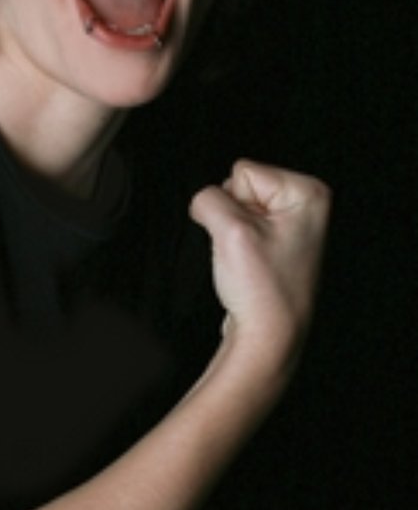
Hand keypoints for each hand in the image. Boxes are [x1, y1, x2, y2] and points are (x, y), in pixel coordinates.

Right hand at [189, 160, 331, 370]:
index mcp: (307, 192)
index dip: (234, 205)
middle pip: (239, 185)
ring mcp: (292, 224)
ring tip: (250, 260)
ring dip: (232, 232)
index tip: (250, 238)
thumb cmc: (262, 291)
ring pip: (235, 206)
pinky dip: (236, 243)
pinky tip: (249, 265)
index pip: (242, 171)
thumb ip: (208, 198)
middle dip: (233, 217)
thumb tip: (202, 199)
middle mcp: (306, 204)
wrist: (267, 338)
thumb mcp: (230, 231)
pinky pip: (239, 224)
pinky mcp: (276, 241)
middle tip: (249, 250)